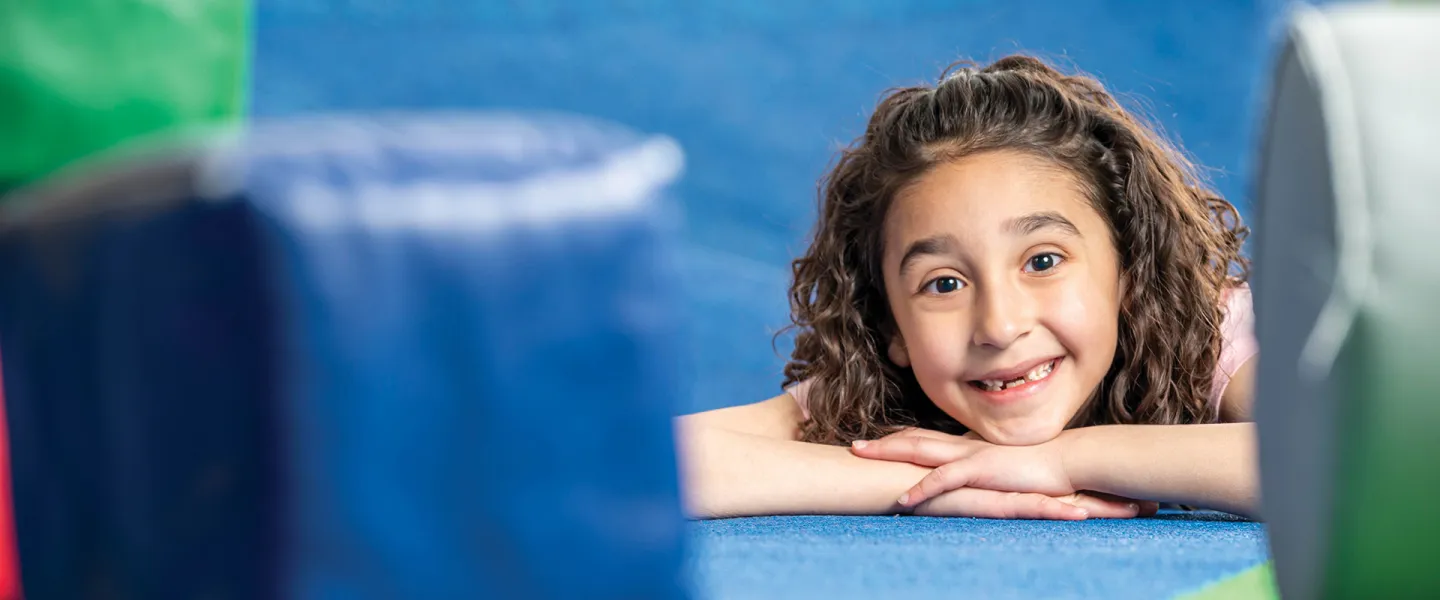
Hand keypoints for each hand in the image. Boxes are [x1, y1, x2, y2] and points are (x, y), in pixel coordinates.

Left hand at [853, 428, 1157, 514]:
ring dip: (888, 453)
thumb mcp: (1008, 467)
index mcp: (970, 445)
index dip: (899, 439)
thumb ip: (989, 468)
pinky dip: (922, 489)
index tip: (875, 442)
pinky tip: (903, 500)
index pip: (927, 438)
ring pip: (920, 451)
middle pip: (914, 439)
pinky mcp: (983, 471)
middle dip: (882, 442)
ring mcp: (972, 455)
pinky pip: (946, 480)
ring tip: (859, 456)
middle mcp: (965, 445)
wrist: (1073, 461)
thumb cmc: (1045, 467)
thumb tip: (978, 474)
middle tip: (853, 444)